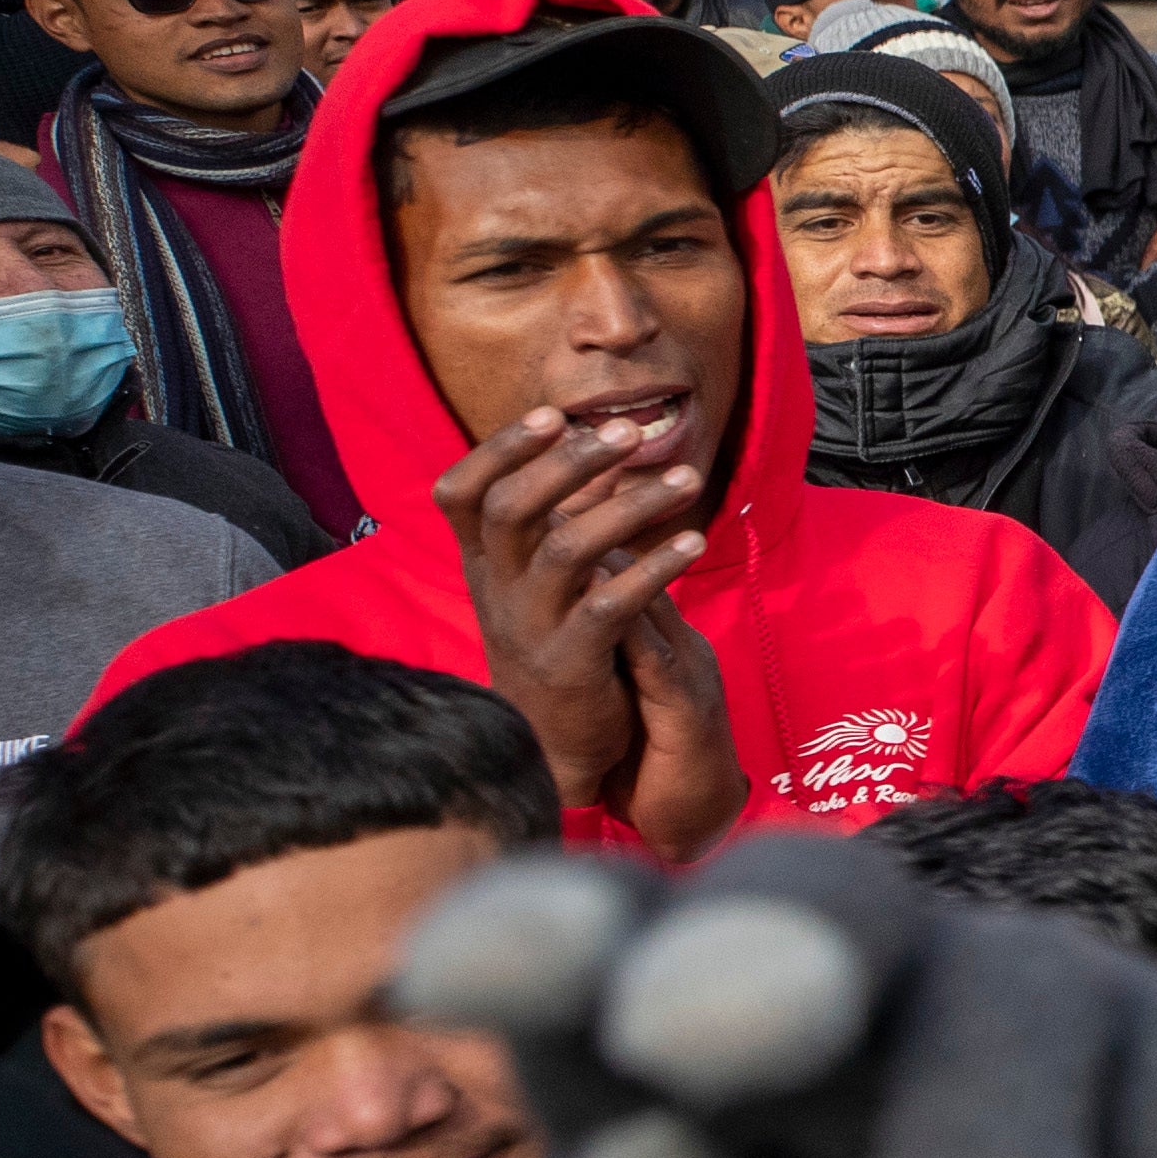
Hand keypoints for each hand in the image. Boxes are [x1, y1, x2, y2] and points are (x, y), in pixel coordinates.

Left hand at [402, 832, 1156, 1157]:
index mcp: (662, 1016)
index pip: (591, 945)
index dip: (540, 941)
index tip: (453, 973)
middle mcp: (852, 964)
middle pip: (819, 898)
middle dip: (764, 948)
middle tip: (692, 1026)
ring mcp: (1044, 988)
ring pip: (1023, 1011)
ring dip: (980, 1152)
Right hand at [438, 405, 746, 858]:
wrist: (556, 743)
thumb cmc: (558, 641)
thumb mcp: (539, 579)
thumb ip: (554, 515)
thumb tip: (585, 439)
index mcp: (482, 564)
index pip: (461, 493)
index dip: (498, 449)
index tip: (553, 414)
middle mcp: (494, 590)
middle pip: (512, 508)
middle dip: (570, 463)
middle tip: (631, 433)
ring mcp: (528, 627)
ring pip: (564, 548)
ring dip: (630, 506)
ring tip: (688, 479)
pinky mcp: (570, 662)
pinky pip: (609, 604)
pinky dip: (655, 568)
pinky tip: (695, 541)